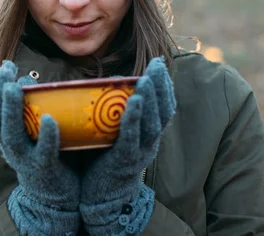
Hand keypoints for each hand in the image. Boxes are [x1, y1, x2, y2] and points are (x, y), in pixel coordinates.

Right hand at [0, 60, 79, 209]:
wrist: (56, 200)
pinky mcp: (44, 170)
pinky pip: (43, 151)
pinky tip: (49, 119)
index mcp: (7, 137)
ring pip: (11, 134)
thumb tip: (28, 78)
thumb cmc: (46, 157)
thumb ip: (31, 107)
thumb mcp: (33, 131)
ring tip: (14, 87)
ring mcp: (25, 159)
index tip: (6, 65)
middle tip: (6, 69)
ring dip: (11, 109)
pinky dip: (45, 135)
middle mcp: (10, 147)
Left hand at [80, 57, 175, 234]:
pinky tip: (134, 102)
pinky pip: (132, 137)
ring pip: (151, 123)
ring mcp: (139, 152)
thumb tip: (109, 82)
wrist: (100, 200)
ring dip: (150, 99)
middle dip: (161, 86)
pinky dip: (134, 118)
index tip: (160, 65)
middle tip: (158, 64)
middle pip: (162, 111)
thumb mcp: (115, 133)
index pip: (163, 107)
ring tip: (148, 78)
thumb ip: (115, 111)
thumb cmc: (104, 161)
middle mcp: (149, 142)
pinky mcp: (124, 161)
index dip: (164, 86)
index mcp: (148, 135)